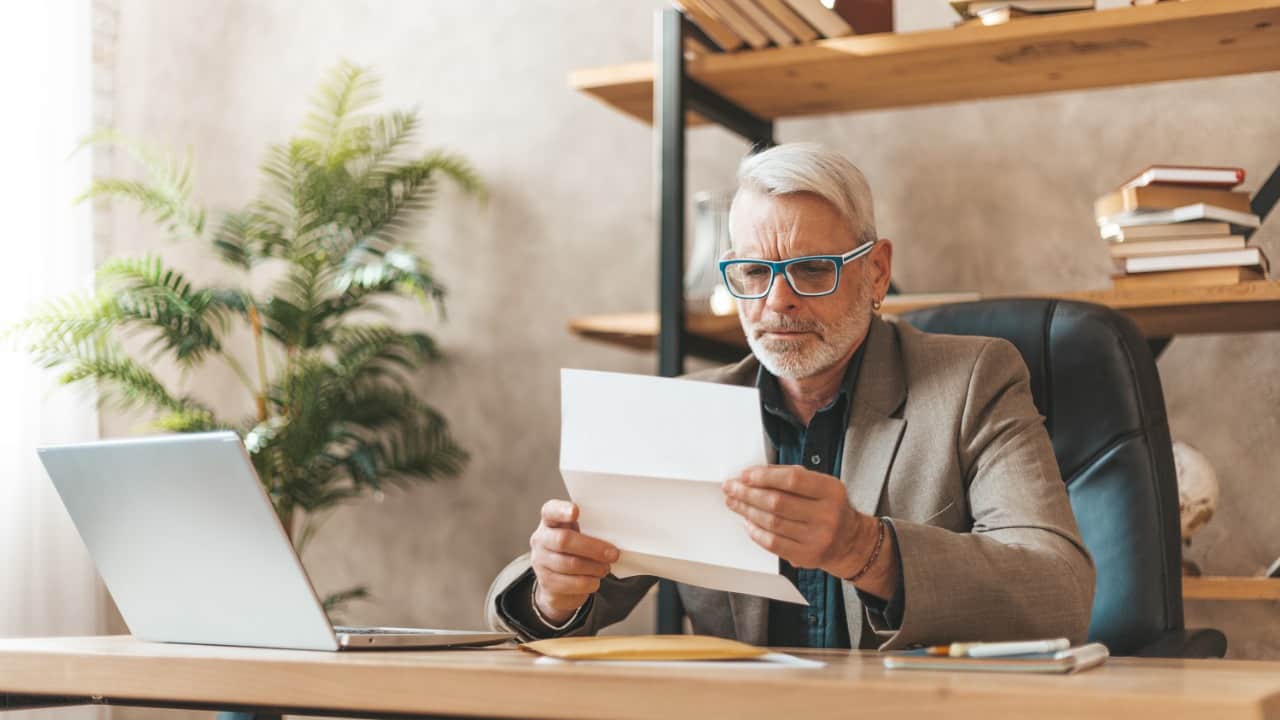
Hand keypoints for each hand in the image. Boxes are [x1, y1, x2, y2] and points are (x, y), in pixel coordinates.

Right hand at [529, 499, 618, 624]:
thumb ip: (590, 530)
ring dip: (594, 567)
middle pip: (563, 540)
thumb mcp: (580, 533)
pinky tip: (595, 579)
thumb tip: (614, 538)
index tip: (576, 511)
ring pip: (569, 564)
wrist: (559, 579)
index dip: (562, 510)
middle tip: (614, 554)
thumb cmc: (575, 548)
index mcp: (550, 520)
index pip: (551, 510)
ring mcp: (540, 561)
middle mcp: (541, 538)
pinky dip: (588, 582)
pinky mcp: (545, 581)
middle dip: (592, 548)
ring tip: (606, 568)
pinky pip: (570, 583)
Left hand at [722, 465, 878, 578]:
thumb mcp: (820, 485)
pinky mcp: (807, 556)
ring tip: (734, 503)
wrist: (849, 541)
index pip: (792, 479)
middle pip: (777, 502)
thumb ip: (791, 476)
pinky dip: (756, 532)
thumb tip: (753, 474)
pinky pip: (773, 543)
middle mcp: (827, 514)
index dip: (764, 476)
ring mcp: (817, 538)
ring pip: (772, 523)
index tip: (744, 475)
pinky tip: (747, 523)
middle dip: (748, 493)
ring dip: (747, 511)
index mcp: (831, 490)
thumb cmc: (829, 508)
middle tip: (731, 488)